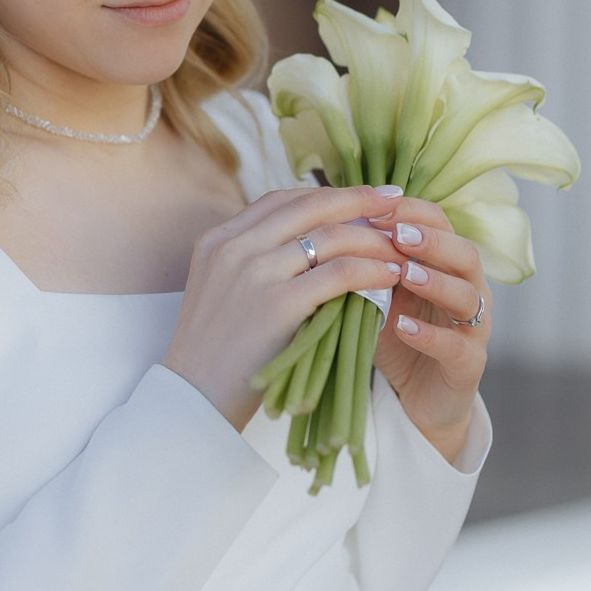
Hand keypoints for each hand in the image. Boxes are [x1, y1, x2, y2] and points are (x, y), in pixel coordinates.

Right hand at [162, 185, 406, 430]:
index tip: (358, 197)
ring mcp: (255, 273)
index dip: (325, 193)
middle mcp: (234, 247)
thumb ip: (252, 261)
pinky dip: (371, 271)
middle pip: (309, 206)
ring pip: (330, 237)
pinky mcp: (278, 304)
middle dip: (358, 200)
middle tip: (393, 202)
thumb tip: (310, 246)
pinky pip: (339, 274)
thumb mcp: (218, 290)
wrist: (193, 397)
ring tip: (398, 249)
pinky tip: (389, 277)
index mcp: (217, 239)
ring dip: (373, 240)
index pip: (280, 199)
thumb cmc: (212, 354)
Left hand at [367, 197, 489, 461]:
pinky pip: (457, 346)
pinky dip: (429, 334)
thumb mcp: (375, 295)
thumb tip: (329, 228)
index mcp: (446, 264)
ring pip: (468, 295)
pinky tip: (403, 325)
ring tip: (405, 274)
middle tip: (397, 235)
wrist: (413, 397)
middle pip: (465, 253)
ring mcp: (473, 327)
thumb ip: (364, 265)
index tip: (376, 207)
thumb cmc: (393, 335)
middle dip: (432, 241)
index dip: (412, 212)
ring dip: (436, 281)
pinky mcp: (469, 365)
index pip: (439, 224)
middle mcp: (468, 289)